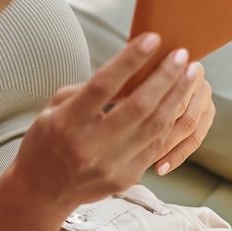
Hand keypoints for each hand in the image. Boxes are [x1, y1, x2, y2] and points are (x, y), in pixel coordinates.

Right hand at [8, 34, 202, 216]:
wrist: (41, 192)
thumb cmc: (46, 141)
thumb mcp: (54, 109)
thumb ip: (87, 90)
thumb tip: (128, 70)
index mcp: (67, 122)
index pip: (104, 85)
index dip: (131, 59)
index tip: (153, 38)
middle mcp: (89, 146)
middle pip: (138, 106)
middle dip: (165, 77)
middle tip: (182, 55)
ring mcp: (110, 165)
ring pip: (154, 126)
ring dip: (177, 96)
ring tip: (190, 74)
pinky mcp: (125, 178)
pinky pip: (156, 145)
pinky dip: (170, 120)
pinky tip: (179, 102)